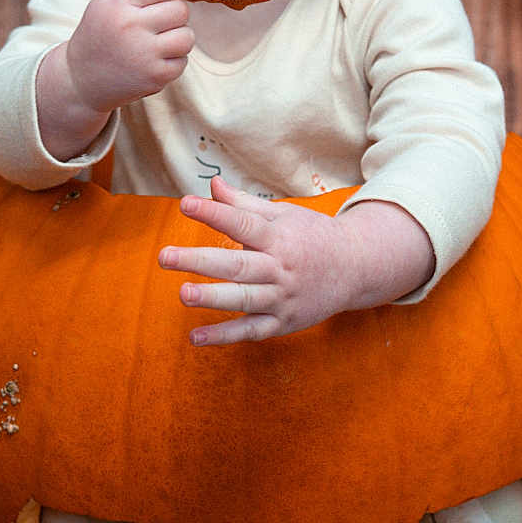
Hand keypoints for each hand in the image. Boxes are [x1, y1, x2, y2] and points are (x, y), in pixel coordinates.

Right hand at [36, 0, 192, 158]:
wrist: (80, 79)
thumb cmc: (101, 34)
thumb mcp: (111, 3)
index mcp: (117, 3)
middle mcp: (130, 27)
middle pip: (181, 10)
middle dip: (176, 13)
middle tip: (161, 21)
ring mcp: (143, 54)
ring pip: (187, 36)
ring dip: (179, 37)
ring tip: (160, 40)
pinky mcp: (154, 77)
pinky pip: (184, 60)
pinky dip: (174, 60)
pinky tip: (155, 60)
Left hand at [158, 177, 434, 345]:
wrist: (356, 268)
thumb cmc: (312, 236)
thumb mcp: (284, 215)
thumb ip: (244, 204)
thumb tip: (211, 185)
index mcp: (278, 237)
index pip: (242, 223)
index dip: (214, 214)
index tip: (185, 204)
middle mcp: (280, 268)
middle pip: (237, 265)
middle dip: (200, 261)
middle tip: (165, 256)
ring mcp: (282, 298)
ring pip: (244, 299)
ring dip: (213, 298)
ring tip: (183, 293)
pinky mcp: (282, 323)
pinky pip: (251, 331)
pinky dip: (225, 336)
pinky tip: (196, 337)